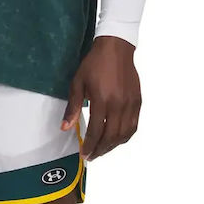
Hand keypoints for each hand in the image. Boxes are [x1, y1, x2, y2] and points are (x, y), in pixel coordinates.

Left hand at [62, 36, 141, 160]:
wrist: (116, 47)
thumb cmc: (94, 64)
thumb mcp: (78, 83)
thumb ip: (73, 107)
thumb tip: (65, 128)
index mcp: (103, 100)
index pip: (96, 131)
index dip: (90, 146)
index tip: (84, 155)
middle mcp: (119, 104)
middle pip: (111, 137)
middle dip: (100, 150)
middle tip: (91, 156)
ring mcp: (130, 104)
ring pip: (124, 134)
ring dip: (112, 147)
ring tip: (102, 151)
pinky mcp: (137, 102)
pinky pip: (133, 126)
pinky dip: (125, 137)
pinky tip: (116, 140)